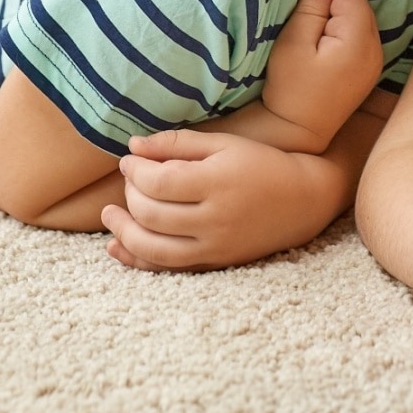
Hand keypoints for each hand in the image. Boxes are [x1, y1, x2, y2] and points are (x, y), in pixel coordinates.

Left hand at [101, 130, 344, 270]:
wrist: (303, 200)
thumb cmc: (261, 164)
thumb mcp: (225, 144)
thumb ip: (179, 143)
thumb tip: (134, 146)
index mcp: (218, 183)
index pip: (159, 181)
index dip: (135, 170)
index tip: (128, 160)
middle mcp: (215, 219)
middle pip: (152, 214)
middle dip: (129, 196)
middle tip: (126, 180)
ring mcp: (215, 246)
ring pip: (154, 248)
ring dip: (123, 232)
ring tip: (109, 214)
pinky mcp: (215, 264)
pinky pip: (168, 269)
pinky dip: (138, 261)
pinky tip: (117, 247)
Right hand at [261, 0, 381, 143]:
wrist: (297, 131)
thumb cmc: (290, 89)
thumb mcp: (293, 43)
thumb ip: (310, 8)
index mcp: (358, 39)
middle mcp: (375, 48)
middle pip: (358, 0)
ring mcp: (374, 61)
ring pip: (359, 15)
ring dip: (336, 4)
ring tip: (307, 5)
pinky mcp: (367, 69)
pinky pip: (360, 32)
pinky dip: (342, 22)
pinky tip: (321, 26)